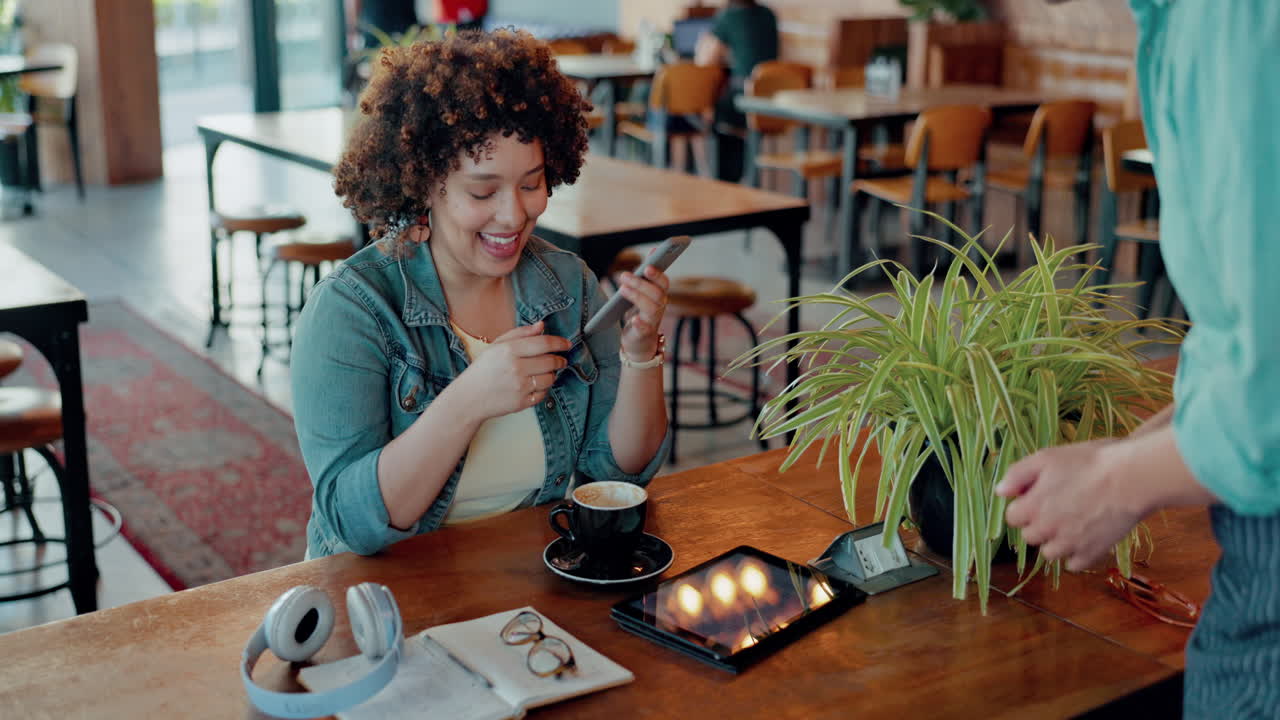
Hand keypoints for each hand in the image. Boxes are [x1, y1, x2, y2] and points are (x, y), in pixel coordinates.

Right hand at [455, 321, 568, 419]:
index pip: (544, 343)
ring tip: (544, 372)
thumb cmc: (483, 369)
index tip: (566, 344)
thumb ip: (520, 333)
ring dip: (552, 375)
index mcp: (509, 350)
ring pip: (550, 378)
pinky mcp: (522, 402)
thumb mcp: (497, 345)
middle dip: (559, 360)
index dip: (559, 343)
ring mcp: (520, 387)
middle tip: (560, 360)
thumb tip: (542, 326)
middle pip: (550, 361)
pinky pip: (544, 394)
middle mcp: (516, 368)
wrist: (469, 397)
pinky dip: (543, 389)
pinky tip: (535, 384)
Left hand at [617, 264, 669, 362]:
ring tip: (622, 289)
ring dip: (637, 296)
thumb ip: (647, 275)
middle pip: (657, 293)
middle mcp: (659, 308)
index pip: (663, 283)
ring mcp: (653, 322)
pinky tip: (634, 319)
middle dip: (641, 283)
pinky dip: (640, 323)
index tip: (647, 265)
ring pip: (652, 308)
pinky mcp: (644, 334)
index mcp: (659, 296)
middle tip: (623, 275)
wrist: (640, 344)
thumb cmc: (641, 314)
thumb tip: (654, 250)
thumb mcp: (643, 293)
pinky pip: (645, 329)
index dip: (657, 274)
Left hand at [996, 439, 1142, 571]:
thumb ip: (1017, 475)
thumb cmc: (1088, 462)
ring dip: (1056, 541)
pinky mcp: (1092, 553)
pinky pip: (1074, 564)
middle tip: (1059, 506)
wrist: (1131, 477)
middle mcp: (1047, 530)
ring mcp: (1070, 545)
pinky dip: (1076, 554)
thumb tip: (1000, 491)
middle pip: (1030, 536)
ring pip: (1050, 553)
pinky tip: (1086, 536)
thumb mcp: (1046, 458)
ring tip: (1073, 521)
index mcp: (1032, 508)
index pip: (1012, 518)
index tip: (1039, 495)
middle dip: (1039, 523)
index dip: (1024, 505)